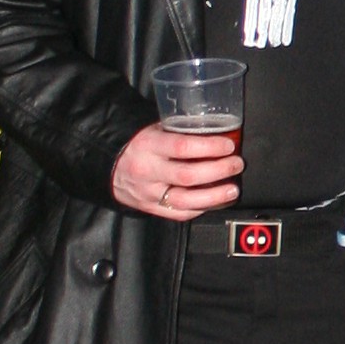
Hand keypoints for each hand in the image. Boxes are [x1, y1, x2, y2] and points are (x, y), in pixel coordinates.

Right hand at [112, 124, 241, 218]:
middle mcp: (148, 171)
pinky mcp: (151, 208)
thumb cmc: (137, 144)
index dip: (209, 147)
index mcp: (148, 145)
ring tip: (232, 189)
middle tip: (236, 164)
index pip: (183, 146)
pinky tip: (214, 202)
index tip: (228, 145)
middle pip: (189, 175)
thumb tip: (217, 132)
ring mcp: (149, 192)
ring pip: (186, 200)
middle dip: (219, 170)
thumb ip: (180, 132)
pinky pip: (179, 214)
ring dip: (215, 196)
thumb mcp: (154, 129)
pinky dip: (200, 208)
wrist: (108, 164)